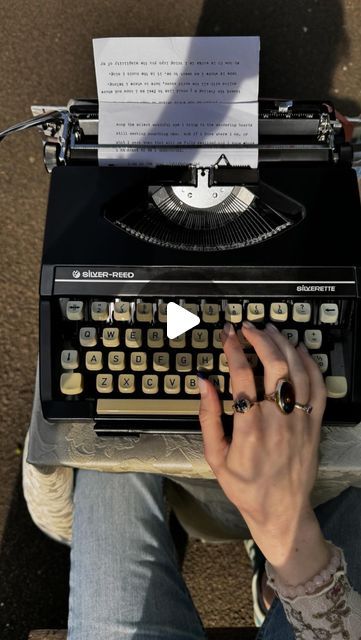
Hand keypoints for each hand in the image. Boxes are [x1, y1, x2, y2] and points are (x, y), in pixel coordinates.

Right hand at [198, 321, 327, 571]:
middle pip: (274, 365)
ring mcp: (300, 420)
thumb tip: (204, 382)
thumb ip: (208, 416)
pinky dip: (309, 363)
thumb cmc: (245, 486)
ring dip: (283, 344)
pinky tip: (298, 350)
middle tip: (248, 327)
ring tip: (270, 330)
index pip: (241, 375)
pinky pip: (317, 386)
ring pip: (297, 370)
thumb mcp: (215, 457)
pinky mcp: (314, 424)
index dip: (233, 349)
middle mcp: (278, 420)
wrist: (282, 511)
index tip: (227, 334)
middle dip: (260, 339)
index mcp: (249, 428)